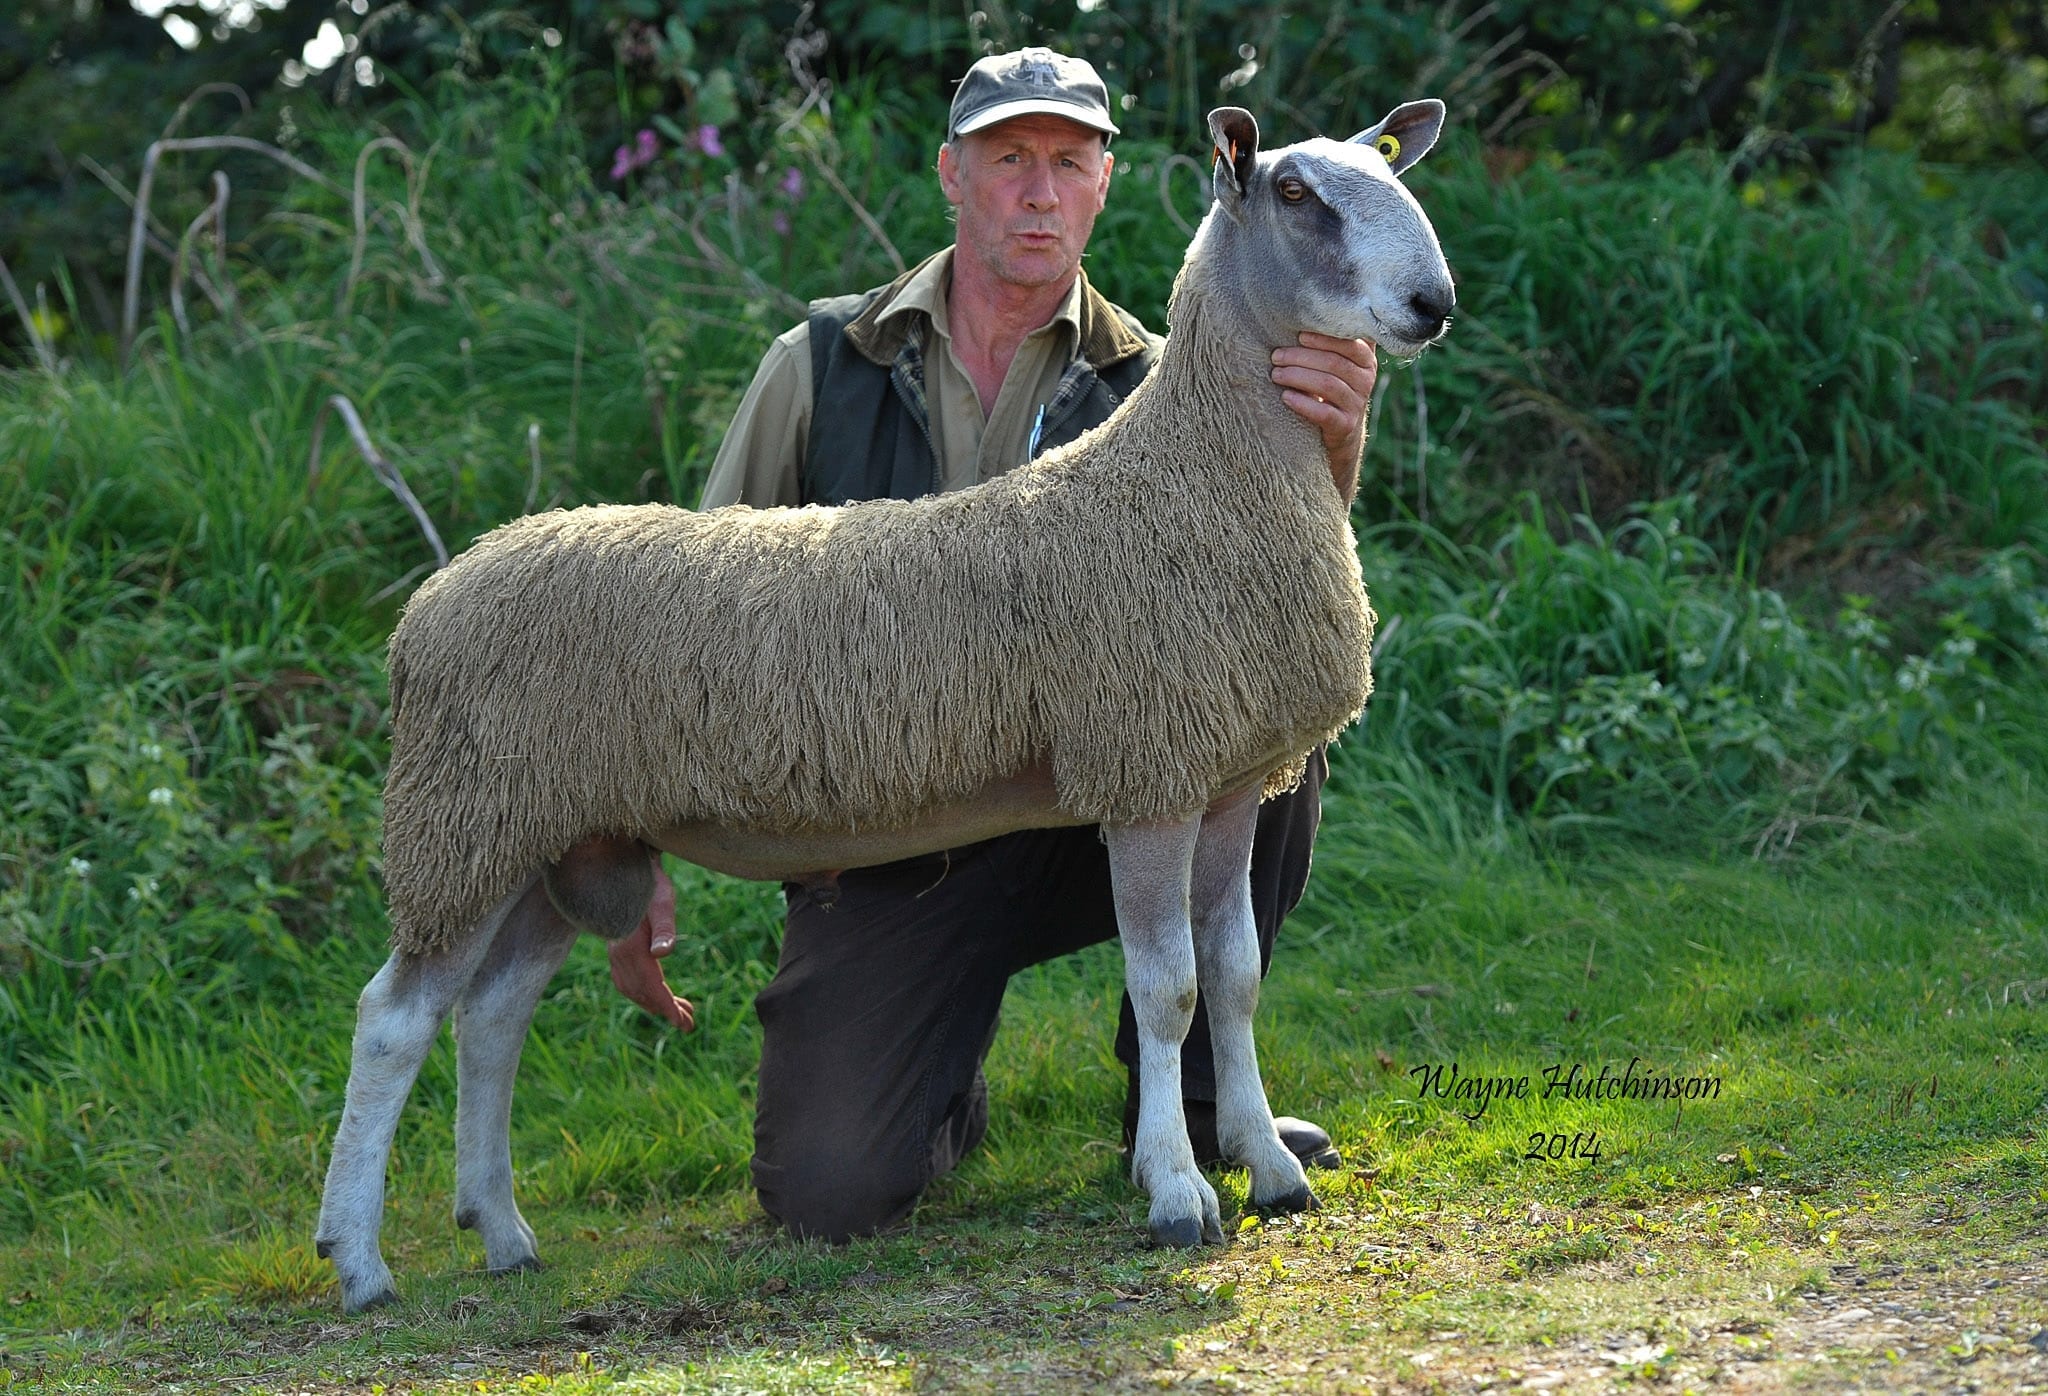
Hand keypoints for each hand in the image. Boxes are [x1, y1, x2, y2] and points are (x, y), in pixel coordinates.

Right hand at [606, 854, 695, 1030]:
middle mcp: (618, 953)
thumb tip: (664, 954)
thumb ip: (663, 927)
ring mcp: (614, 951)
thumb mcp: (662, 899)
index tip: (685, 1024)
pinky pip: (627, 979)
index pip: (651, 987)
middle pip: (642, 993)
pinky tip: (657, 992)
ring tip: (679, 1012)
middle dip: (665, 1011)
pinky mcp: (616, 947)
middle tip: (688, 1024)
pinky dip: (643, 992)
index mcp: (630, 946)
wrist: (620, 864)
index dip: (668, 1008)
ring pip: (633, 988)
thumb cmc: (647, 881)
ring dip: (655, 1003)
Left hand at [1272, 332, 1376, 501]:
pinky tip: (1285, 397)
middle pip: (1334, 363)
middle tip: (1275, 356)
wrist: (1340, 431)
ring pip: (1328, 385)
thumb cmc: (1331, 387)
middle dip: (1301, 357)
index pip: (1348, 344)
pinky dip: (1303, 404)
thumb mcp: (1336, 363)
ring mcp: (1357, 404)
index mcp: (1365, 360)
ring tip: (1275, 374)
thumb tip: (1308, 308)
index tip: (1298, 334)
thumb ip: (1333, 341)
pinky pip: (1324, 413)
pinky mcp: (1345, 426)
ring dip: (1297, 377)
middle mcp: (1366, 380)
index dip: (1322, 338)